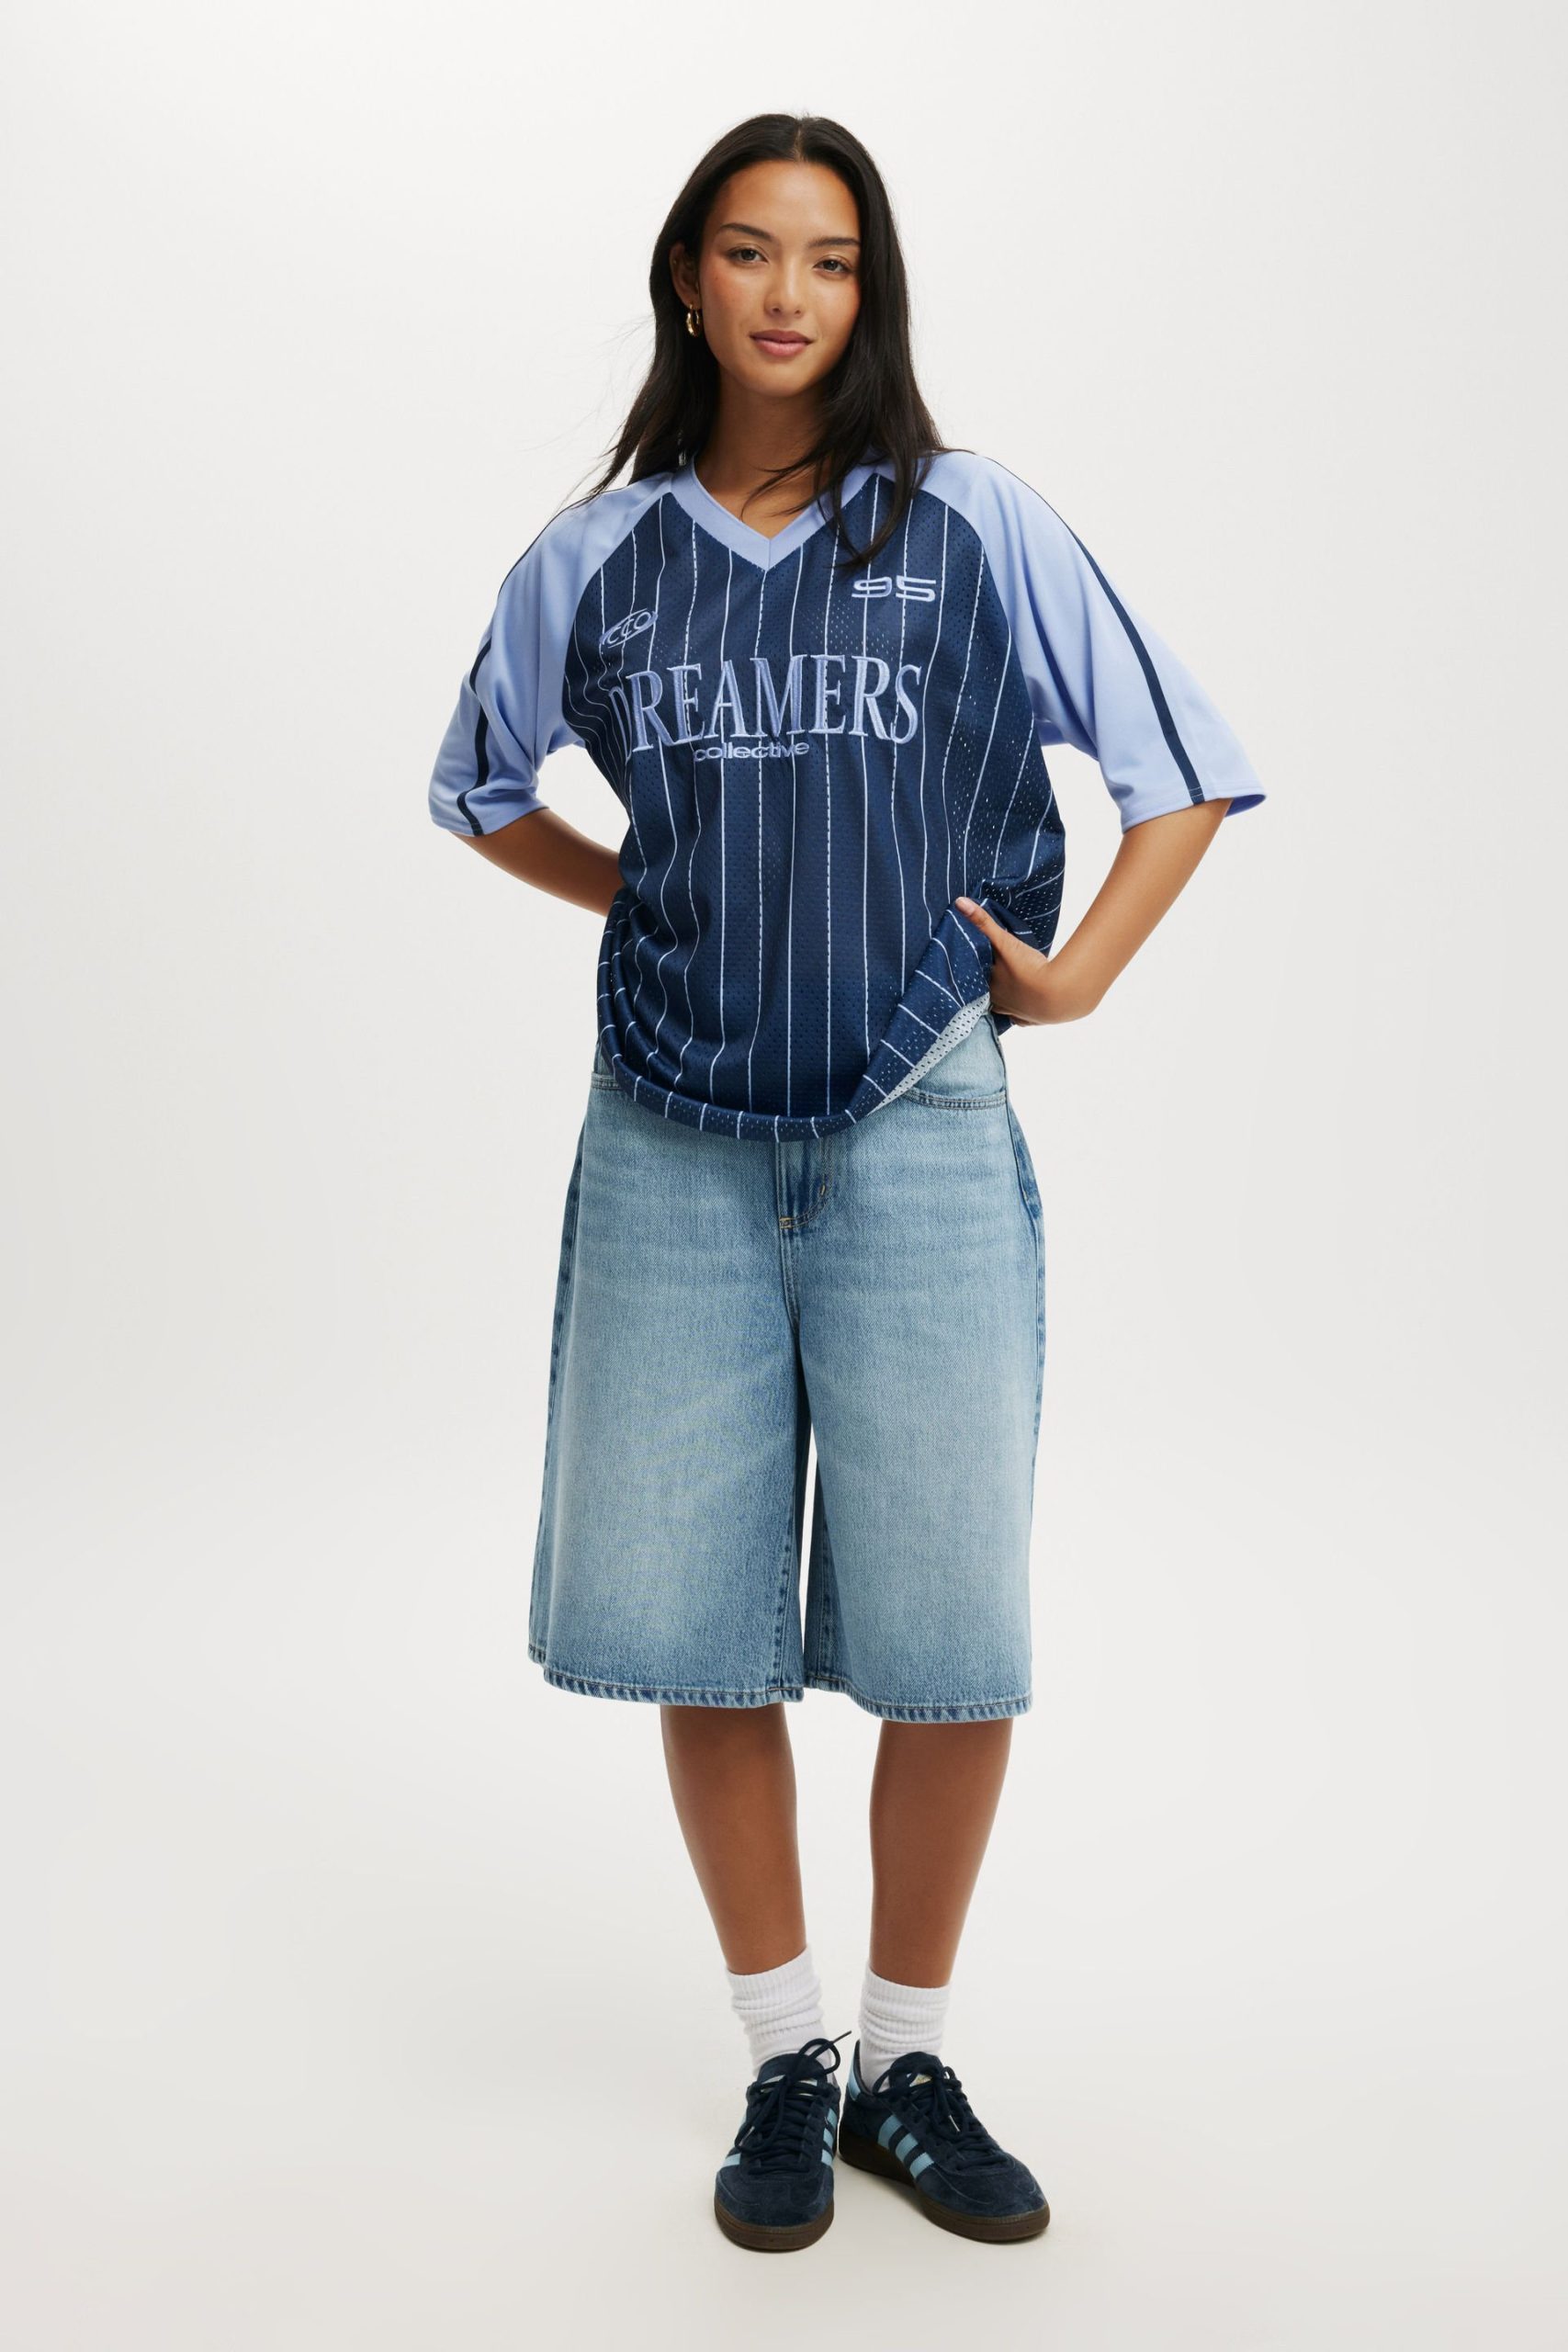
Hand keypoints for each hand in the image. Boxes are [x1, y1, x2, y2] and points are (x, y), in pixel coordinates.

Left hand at [954, 896, 1100, 1024]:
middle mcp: (999, 1003)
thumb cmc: (1029, 969)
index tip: (974, 961)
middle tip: (989, 976)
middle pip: (989, 993)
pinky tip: (1022, 1009)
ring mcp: (1016, 1013)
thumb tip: (958, 902)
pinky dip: (1021, 1013)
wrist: (1059, 995)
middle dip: (988, 985)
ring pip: (1003, 1008)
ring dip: (1003, 1000)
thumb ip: (983, 923)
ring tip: (1003, 993)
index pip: (975, 977)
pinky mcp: (1033, 1019)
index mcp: (989, 987)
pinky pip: (1022, 1018)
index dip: (975, 969)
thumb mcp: (1005, 943)